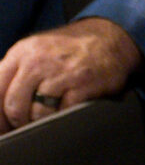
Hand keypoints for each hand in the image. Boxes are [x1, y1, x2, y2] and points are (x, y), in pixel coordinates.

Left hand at [0, 18, 142, 131]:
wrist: (113, 38)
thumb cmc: (70, 50)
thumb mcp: (37, 51)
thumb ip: (14, 73)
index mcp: (22, 52)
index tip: (2, 126)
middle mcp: (39, 60)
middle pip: (13, 106)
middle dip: (18, 121)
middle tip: (26, 124)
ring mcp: (62, 72)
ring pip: (36, 113)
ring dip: (42, 120)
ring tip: (51, 112)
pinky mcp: (83, 84)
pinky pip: (62, 114)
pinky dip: (64, 115)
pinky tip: (69, 106)